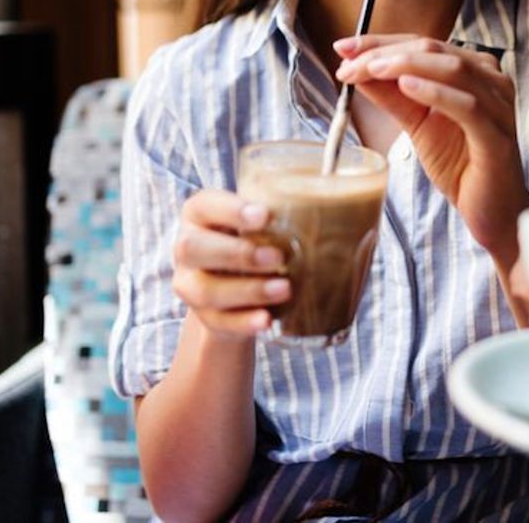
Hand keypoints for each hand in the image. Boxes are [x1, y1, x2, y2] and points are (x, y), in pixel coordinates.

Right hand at [171, 189, 292, 340]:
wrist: (240, 285)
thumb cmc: (259, 238)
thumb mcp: (265, 218)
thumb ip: (289, 207)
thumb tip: (342, 205)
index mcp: (199, 214)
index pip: (203, 205)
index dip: (230, 210)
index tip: (264, 215)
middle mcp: (186, 247)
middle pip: (193, 248)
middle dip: (238, 253)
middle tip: (278, 257)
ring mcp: (190, 285)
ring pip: (205, 290)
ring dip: (248, 290)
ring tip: (285, 289)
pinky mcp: (203, 317)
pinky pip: (218, 322)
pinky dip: (244, 322)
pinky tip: (267, 320)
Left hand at [335, 34, 528, 259]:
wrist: (492, 210)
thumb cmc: (460, 165)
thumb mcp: (417, 124)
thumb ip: (392, 96)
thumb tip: (357, 70)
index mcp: (474, 70)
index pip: (423, 44)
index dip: (381, 42)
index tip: (344, 48)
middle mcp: (491, 79)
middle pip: (434, 50)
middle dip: (386, 54)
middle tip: (349, 65)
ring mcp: (498, 104)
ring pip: (452, 69)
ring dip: (405, 66)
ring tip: (370, 70)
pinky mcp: (496, 134)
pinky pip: (467, 105)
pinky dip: (435, 92)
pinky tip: (406, 86)